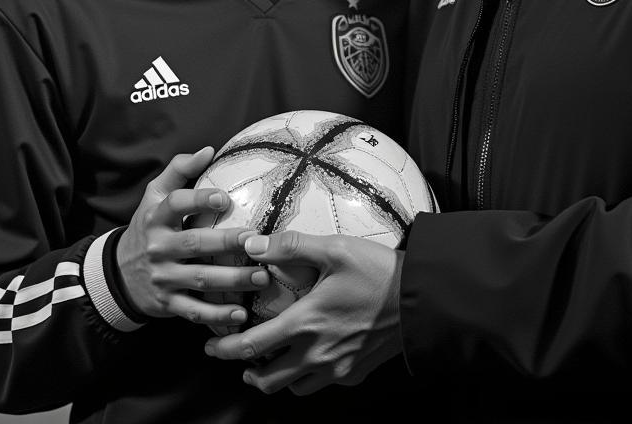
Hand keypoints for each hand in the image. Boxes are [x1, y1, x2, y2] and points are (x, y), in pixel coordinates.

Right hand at [117, 146, 268, 329]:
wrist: (116, 274)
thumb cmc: (148, 227)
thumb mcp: (154, 195)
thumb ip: (179, 169)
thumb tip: (209, 150)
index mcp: (156, 217)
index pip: (175, 204)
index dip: (199, 200)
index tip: (226, 198)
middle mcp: (158, 247)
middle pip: (195, 244)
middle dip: (227, 243)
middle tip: (256, 241)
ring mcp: (162, 277)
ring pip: (200, 279)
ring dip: (233, 280)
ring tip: (262, 277)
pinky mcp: (167, 304)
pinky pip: (194, 311)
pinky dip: (217, 316)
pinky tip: (241, 314)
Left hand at [205, 231, 403, 395]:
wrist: (421, 301)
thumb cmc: (378, 272)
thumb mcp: (335, 249)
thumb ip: (290, 246)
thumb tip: (250, 244)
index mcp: (305, 324)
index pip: (251, 346)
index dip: (224, 348)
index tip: (210, 344)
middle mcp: (316, 355)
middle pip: (266, 379)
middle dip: (245, 370)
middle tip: (235, 358)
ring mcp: (337, 369)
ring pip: (293, 387)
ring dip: (276, 377)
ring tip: (271, 360)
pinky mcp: (355, 374)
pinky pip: (322, 383)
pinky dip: (308, 376)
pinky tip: (312, 356)